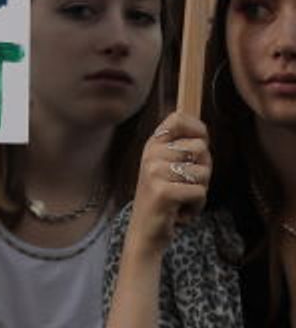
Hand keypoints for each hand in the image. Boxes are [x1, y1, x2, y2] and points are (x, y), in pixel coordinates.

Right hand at [124, 111, 209, 256]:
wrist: (145, 230)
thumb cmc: (164, 198)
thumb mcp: (168, 168)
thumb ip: (183, 150)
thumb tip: (204, 137)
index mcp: (152, 145)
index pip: (177, 118)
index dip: (197, 128)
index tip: (201, 142)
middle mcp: (151, 154)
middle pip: (200, 149)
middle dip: (203, 170)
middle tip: (186, 184)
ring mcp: (155, 172)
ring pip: (203, 173)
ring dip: (200, 190)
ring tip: (182, 198)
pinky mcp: (163, 191)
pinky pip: (200, 192)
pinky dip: (197, 205)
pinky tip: (181, 210)